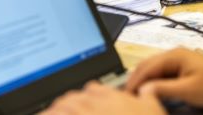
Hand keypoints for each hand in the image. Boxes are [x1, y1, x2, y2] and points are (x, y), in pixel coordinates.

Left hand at [41, 81, 165, 114]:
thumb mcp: (154, 109)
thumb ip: (149, 96)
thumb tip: (148, 89)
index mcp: (109, 96)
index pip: (91, 89)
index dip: (85, 98)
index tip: (82, 106)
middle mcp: (90, 104)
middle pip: (70, 99)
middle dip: (65, 107)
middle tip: (62, 113)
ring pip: (57, 110)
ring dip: (53, 112)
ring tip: (48, 114)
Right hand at [126, 48, 202, 107]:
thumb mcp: (188, 90)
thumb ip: (164, 89)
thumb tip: (142, 90)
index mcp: (174, 55)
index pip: (146, 67)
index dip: (133, 82)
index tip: (124, 96)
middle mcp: (174, 54)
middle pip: (147, 65)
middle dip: (135, 80)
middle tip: (126, 97)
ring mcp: (178, 59)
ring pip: (153, 69)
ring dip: (143, 81)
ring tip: (134, 96)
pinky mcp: (182, 67)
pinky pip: (162, 73)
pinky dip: (152, 81)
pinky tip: (149, 91)